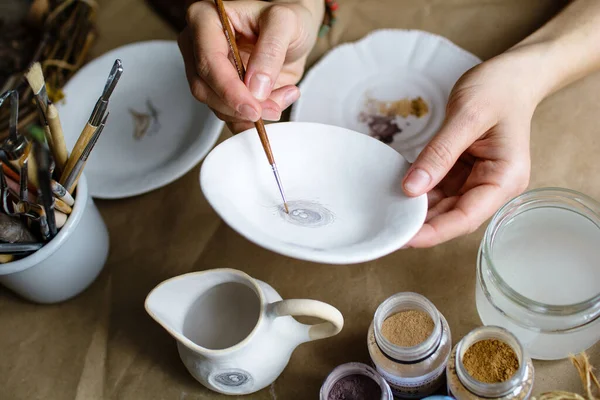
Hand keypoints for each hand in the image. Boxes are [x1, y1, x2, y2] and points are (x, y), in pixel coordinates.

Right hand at [179, 0, 321, 132]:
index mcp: (206, 18)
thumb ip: (271, 51)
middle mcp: (200, 45)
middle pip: (205, 88)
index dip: (229, 89)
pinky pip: (228, 116)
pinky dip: (251, 119)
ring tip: (283, 95)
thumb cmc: (285, 21)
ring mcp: (208, 71)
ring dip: (251, 112)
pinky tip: (274, 103)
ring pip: (216, 106)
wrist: (293, 35)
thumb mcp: (286, 23)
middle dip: (240, 105)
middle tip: (274, 107)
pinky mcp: (220, 91)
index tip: (253, 107)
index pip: (208, 61)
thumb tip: (255, 86)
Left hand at [402, 48, 543, 247]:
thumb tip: (411, 188)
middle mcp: (493, 185)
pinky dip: (419, 190)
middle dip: (421, 225)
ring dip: (417, 209)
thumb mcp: (467, 116)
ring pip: (443, 205)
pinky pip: (439, 188)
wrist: (511, 75)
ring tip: (386, 212)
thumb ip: (439, 154)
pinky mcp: (464, 171)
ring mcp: (478, 179)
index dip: (434, 231)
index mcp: (504, 178)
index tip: (404, 238)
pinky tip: (396, 192)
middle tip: (386, 228)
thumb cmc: (498, 89)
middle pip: (453, 216)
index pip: (467, 216)